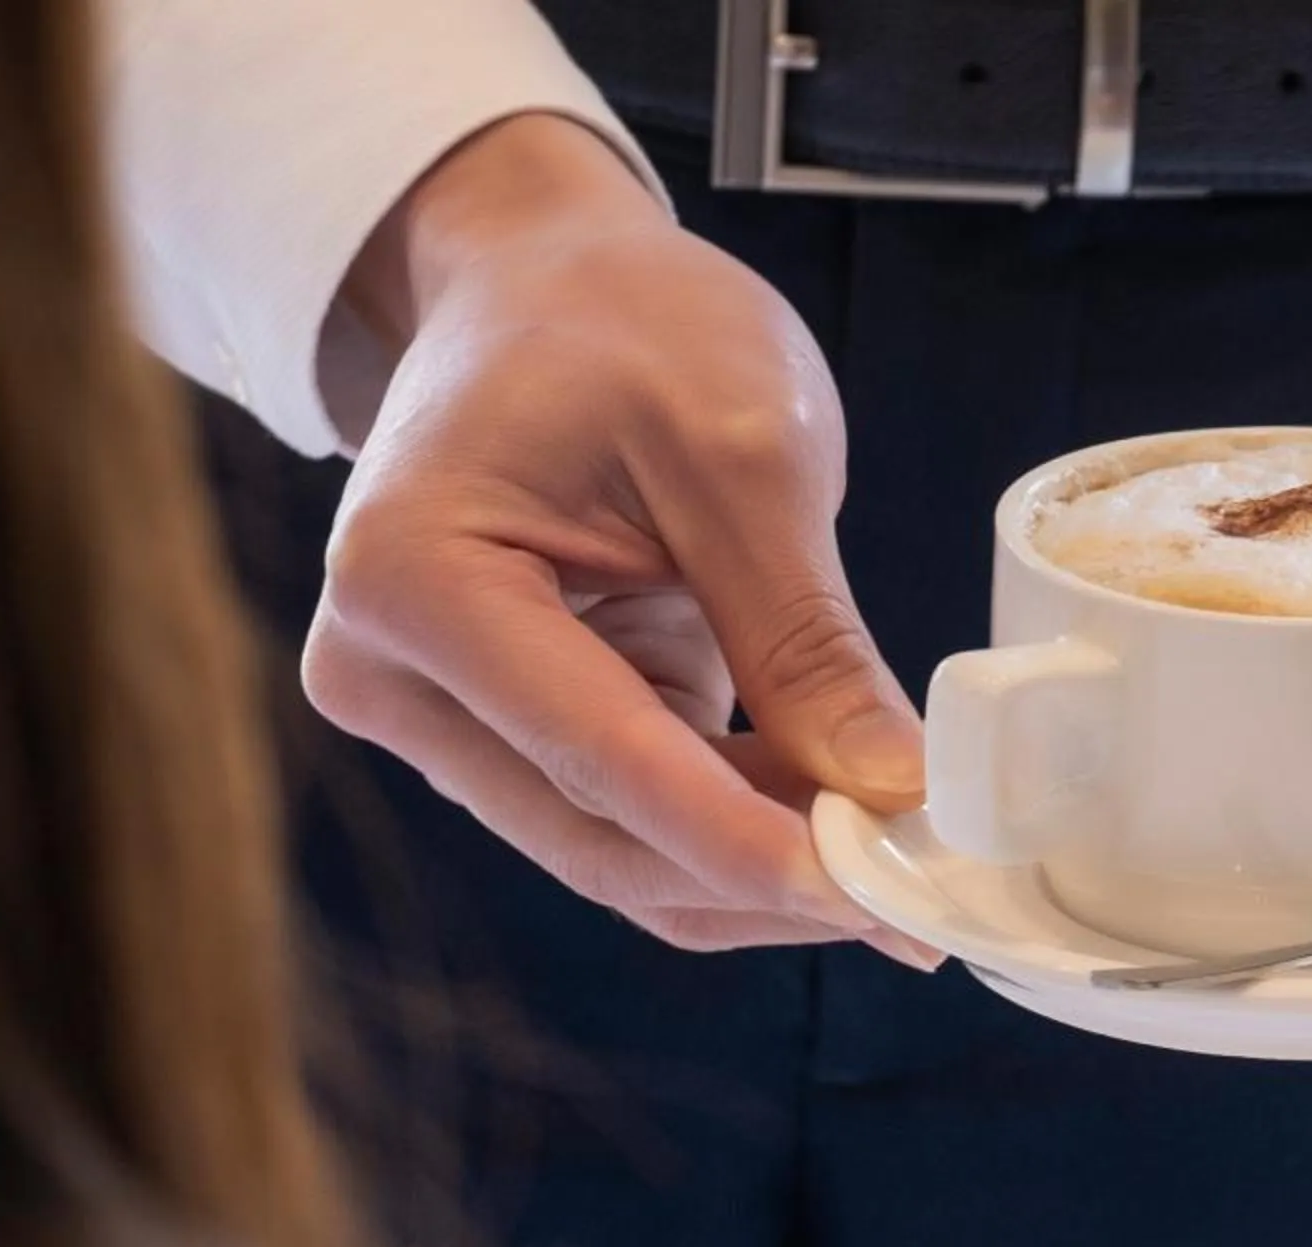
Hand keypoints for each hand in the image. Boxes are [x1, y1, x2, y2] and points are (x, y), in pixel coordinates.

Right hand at [302, 115, 933, 959]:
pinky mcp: (506, 740)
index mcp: (413, 579)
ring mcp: (438, 720)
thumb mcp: (744, 450)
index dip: (748, 846)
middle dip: (769, 879)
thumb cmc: (623, 322)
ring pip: (623, 860)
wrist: (544, 285)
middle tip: (921, 895)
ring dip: (762, 873)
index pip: (602, 762)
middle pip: (603, 843)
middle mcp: (391, 674)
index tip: (878, 896)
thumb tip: (891, 791)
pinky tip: (839, 819)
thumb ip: (806, 636)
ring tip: (896, 853)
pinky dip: (740, 836)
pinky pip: (634, 826)